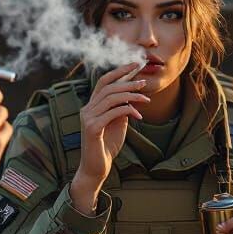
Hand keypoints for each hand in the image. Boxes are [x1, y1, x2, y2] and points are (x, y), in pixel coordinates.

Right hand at [70, 63, 148, 213]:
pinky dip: (127, 110)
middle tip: (143, 82)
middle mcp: (87, 109)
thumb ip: (121, 109)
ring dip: (130, 96)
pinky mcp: (92, 128)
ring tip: (145, 98)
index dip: (119, 71)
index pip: (104, 82)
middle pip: (107, 87)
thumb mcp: (118, 123)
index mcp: (92, 106)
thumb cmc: (107, 146)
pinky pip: (112, 113)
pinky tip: (139, 115)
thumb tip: (132, 96)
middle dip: (127, 82)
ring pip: (110, 98)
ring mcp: (88, 118)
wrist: (97, 168)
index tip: (135, 64)